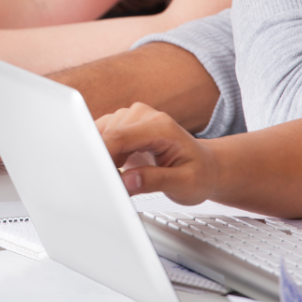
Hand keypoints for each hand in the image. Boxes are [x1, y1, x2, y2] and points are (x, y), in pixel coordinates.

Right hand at [97, 103, 217, 205]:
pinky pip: (101, 135)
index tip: (96, 177)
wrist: (205, 166)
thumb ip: (156, 181)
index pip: (120, 137)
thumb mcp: (185, 185)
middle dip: (104, 162)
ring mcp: (131, 116)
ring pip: (100, 135)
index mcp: (161, 126)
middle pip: (107, 136)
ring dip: (104, 158)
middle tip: (116, 186)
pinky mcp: (122, 123)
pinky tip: (118, 165)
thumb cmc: (198, 174)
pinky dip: (103, 153)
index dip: (103, 156)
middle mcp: (144, 115)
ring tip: (125, 175)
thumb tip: (127, 181)